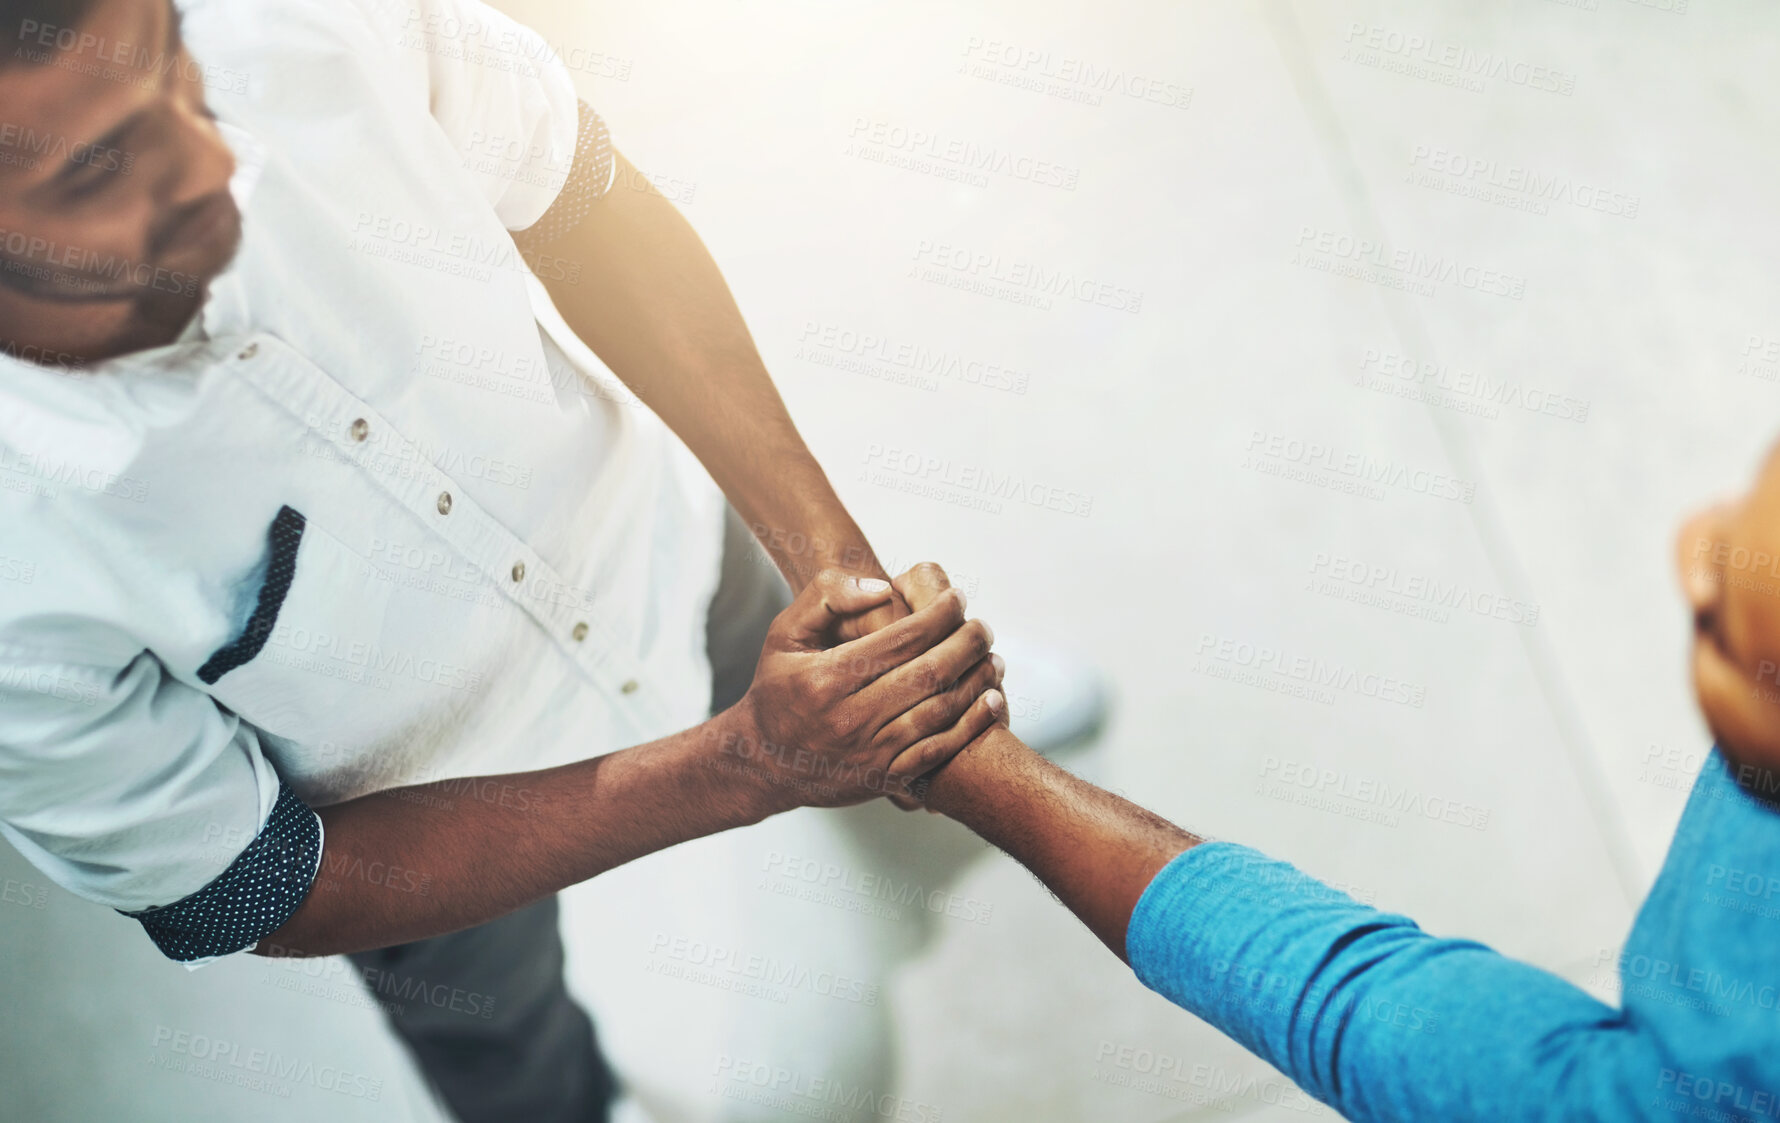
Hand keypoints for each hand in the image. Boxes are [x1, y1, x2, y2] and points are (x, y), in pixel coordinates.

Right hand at [720, 569, 1005, 810]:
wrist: (764, 763)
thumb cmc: (779, 688)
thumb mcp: (785, 634)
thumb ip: (826, 596)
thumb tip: (883, 588)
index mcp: (828, 677)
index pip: (902, 638)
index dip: (940, 614)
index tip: (958, 598)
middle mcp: (851, 717)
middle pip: (930, 673)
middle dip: (967, 643)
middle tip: (981, 627)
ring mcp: (870, 752)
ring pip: (941, 711)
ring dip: (978, 681)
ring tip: (992, 657)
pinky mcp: (885, 778)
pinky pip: (940, 750)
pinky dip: (973, 724)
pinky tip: (992, 701)